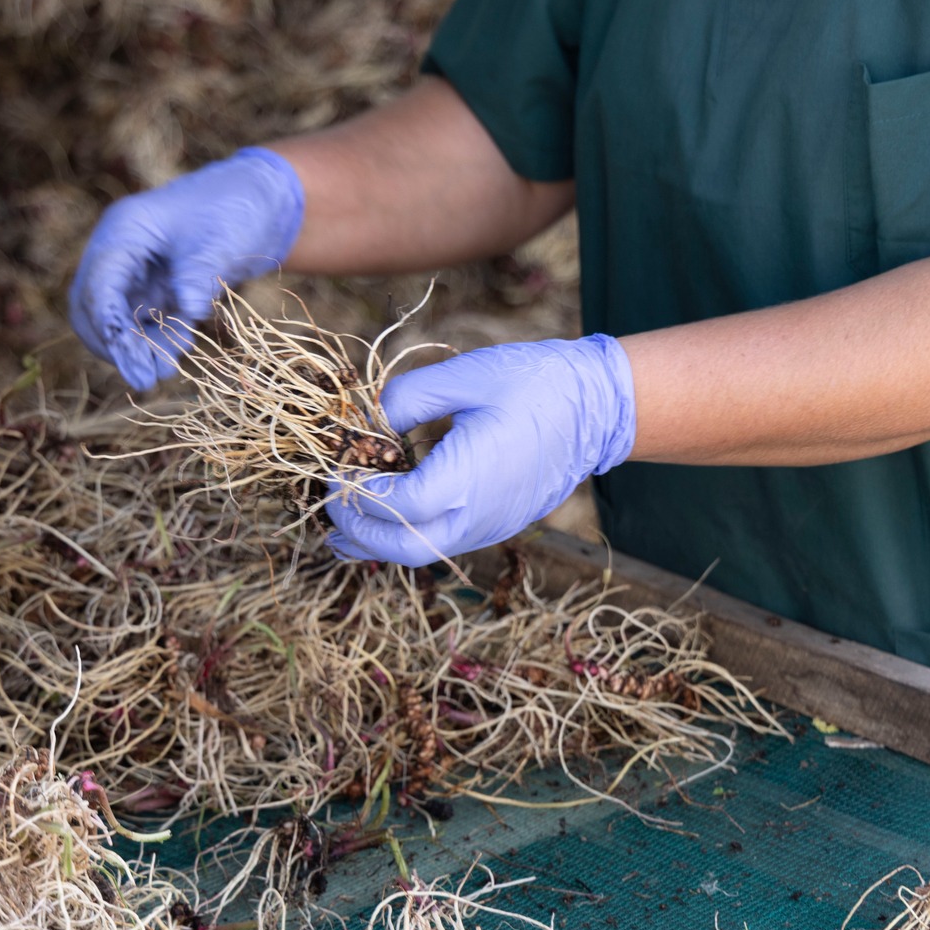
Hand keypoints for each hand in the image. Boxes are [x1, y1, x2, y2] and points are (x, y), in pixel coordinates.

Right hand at [68, 147, 304, 390]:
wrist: (258, 204)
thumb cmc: (234, 208)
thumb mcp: (220, 239)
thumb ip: (199, 274)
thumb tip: (188, 309)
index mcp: (124, 231)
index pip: (98, 285)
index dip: (109, 327)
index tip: (131, 361)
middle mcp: (119, 254)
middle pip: (94, 309)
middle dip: (117, 345)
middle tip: (146, 378)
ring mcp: (134, 274)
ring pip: (117, 323)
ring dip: (136, 349)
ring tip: (164, 372)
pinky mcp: (154, 292)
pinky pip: (142, 326)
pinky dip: (155, 342)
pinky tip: (176, 354)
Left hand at [326, 335, 635, 564]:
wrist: (599, 406)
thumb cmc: (534, 383)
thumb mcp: (463, 375)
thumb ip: (406, 399)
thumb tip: (367, 421)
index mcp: (466, 479)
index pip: (392, 505)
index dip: (353, 492)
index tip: (334, 466)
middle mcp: (478, 515)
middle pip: (402, 548)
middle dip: (357, 533)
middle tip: (330, 506)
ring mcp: (491, 526)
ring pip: (422, 553)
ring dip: (379, 542)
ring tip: (344, 526)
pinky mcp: (499, 525)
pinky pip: (444, 543)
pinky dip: (408, 535)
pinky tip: (389, 516)